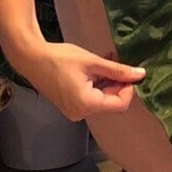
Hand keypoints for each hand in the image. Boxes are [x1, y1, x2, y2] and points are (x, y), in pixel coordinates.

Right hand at [17, 42, 144, 121]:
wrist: (30, 58)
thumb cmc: (59, 58)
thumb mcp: (92, 62)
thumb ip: (117, 70)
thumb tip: (140, 75)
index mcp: (87, 104)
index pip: (120, 104)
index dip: (128, 89)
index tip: (128, 72)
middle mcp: (81, 113)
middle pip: (110, 102)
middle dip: (117, 82)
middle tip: (117, 61)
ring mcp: (74, 111)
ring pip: (101, 98)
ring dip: (107, 81)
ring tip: (106, 60)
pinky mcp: (70, 106)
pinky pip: (91, 98)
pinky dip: (97, 84)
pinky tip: (95, 68)